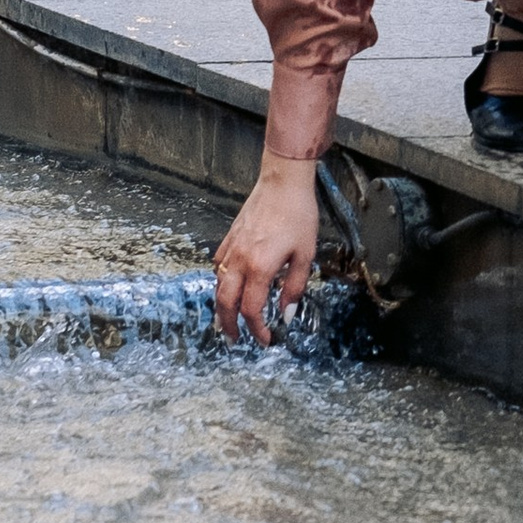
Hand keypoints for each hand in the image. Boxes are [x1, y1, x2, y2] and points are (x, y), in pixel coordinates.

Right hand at [215, 156, 318, 345]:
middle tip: (234, 340)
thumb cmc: (298, 215)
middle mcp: (240, 261)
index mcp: (260, 268)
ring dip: (220, 306)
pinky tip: (227, 285)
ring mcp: (231, 248)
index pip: (251, 310)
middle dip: (228, 325)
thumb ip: (295, 287)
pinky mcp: (229, 237)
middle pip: (225, 303)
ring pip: (218, 285)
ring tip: (226, 320)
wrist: (283, 182)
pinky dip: (220, 281)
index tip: (266, 339)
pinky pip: (218, 266)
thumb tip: (287, 314)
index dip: (257, 329)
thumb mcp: (305, 255)